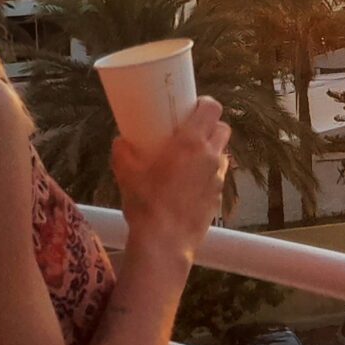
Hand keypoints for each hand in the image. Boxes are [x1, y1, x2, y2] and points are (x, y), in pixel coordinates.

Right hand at [111, 97, 229, 263]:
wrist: (164, 240)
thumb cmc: (145, 203)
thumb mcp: (126, 172)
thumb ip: (124, 151)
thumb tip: (122, 141)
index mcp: (192, 143)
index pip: (213, 109)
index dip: (205, 104)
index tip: (193, 105)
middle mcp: (211, 156)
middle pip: (222, 128)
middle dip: (210, 126)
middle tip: (190, 130)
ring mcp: (218, 177)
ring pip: (222, 152)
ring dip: (210, 149)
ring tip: (189, 157)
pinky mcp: (219, 195)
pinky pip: (218, 175)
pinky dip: (208, 172)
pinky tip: (190, 181)